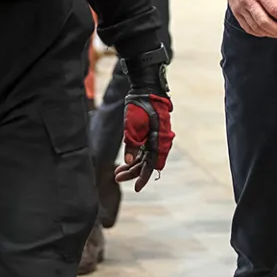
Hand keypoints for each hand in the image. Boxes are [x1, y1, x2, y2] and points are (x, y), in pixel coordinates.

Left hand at [114, 51, 173, 190]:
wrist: (147, 87)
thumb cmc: (140, 105)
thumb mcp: (132, 124)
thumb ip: (132, 144)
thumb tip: (129, 162)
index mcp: (158, 139)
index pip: (152, 164)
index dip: (143, 176)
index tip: (136, 188)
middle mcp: (160, 140)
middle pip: (148, 162)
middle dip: (133, 171)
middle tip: (116, 177)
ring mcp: (157, 137)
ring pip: (146, 157)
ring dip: (133, 165)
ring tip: (118, 171)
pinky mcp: (152, 133)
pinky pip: (145, 149)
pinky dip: (136, 156)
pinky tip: (126, 161)